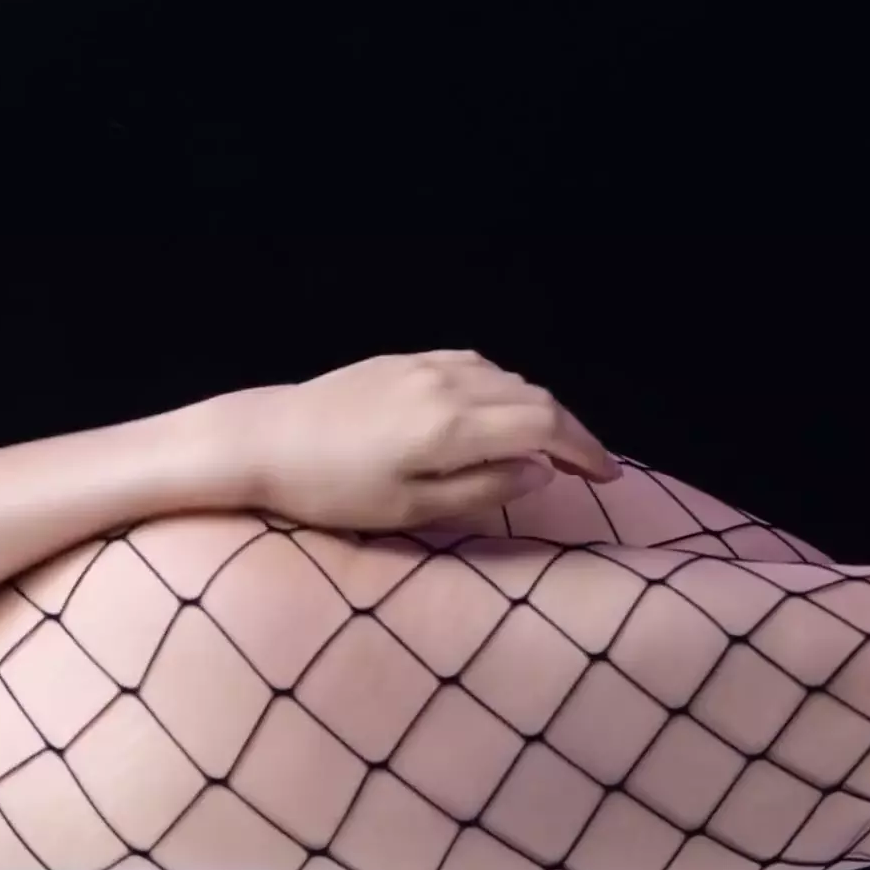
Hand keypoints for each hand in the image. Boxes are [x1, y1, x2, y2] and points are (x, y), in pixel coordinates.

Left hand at [209, 351, 623, 531]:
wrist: (261, 440)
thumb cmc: (331, 490)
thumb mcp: (411, 509)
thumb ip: (483, 488)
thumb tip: (539, 471)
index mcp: (454, 425)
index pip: (546, 425)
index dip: (586, 450)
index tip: (607, 478)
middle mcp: (448, 384)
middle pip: (534, 397)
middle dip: (569, 432)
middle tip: (586, 469)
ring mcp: (424, 365)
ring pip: (506, 379)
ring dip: (537, 409)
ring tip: (548, 447)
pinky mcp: (402, 360)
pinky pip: (473, 366)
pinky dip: (502, 389)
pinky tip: (498, 412)